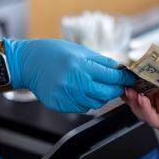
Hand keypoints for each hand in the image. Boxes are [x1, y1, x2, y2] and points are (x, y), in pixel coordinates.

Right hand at [4, 39, 135, 112]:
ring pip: (96, 103)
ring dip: (101, 96)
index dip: (124, 79)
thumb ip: (101, 62)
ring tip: (97, 86)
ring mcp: (68, 96)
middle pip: (107, 93)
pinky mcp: (60, 105)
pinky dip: (87, 101)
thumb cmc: (53, 53)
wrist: (28, 63)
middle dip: (116, 89)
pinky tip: (82, 91)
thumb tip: (118, 69)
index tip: (130, 79)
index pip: (112, 77)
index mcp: (82, 67)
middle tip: (118, 85)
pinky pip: (82, 107)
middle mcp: (76, 83)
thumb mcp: (80, 51)